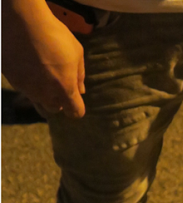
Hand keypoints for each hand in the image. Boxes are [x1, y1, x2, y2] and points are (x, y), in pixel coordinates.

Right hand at [2, 0, 85, 117]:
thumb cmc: (54, 34)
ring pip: (37, 101)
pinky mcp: (11, 80)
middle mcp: (45, 94)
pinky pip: (23, 88)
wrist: (21, 19)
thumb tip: (80, 90)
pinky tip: (28, 68)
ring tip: (43, 78)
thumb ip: (79, 75)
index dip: (76, 108)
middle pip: (54, 109)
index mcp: (65, 89)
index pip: (75, 113)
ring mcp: (26, 88)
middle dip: (58, 101)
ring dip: (43, 95)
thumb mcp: (76, 53)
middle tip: (58, 85)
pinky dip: (28, 83)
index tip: (75, 99)